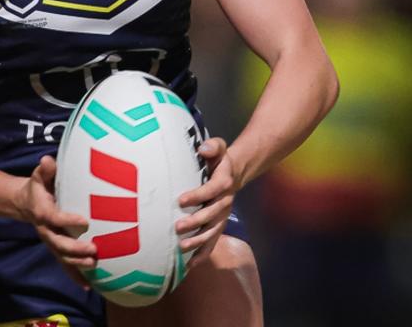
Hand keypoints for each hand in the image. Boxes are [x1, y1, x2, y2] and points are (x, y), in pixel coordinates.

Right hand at [17, 155, 95, 285]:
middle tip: (94, 250)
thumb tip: (47, 160)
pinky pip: (65, 265)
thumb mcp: (38, 176)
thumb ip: (44, 170)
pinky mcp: (57, 249)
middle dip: (76, 249)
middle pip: (59, 244)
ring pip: (63, 257)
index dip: (68, 220)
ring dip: (78, 264)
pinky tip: (89, 286)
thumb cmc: (37, 188)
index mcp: (42, 213)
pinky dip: (76, 276)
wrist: (25, 204)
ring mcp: (51, 242)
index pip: (55, 218)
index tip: (85, 221)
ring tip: (94, 266)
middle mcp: (46, 231)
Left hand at [175, 137, 240, 268]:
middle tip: (177, 227)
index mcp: (224, 183)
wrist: (234, 173)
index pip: (211, 190)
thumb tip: (203, 148)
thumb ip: (212, 146)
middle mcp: (225, 202)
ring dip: (198, 241)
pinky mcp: (217, 226)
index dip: (197, 196)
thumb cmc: (218, 160)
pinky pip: (212, 243)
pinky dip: (202, 255)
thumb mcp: (218, 148)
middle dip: (195, 222)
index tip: (180, 200)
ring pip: (212, 233)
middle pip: (212, 215)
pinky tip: (189, 266)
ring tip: (181, 247)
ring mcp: (222, 217)